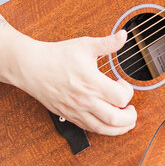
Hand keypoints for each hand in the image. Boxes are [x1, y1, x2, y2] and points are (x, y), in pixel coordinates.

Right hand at [19, 29, 137, 136]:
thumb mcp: (85, 45)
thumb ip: (107, 43)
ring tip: (126, 122)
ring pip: (102, 129)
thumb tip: (123, 36)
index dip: (128, 92)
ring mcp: (76, 111)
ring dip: (119, 129)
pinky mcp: (69, 116)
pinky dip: (102, 129)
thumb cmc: (57, 56)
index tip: (123, 84)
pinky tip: (107, 122)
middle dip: (130, 118)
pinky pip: (89, 129)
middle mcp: (85, 100)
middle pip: (115, 119)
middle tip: (133, 110)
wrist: (32, 67)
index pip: (120, 97)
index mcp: (91, 82)